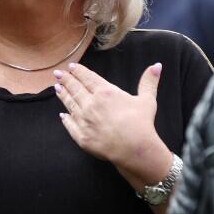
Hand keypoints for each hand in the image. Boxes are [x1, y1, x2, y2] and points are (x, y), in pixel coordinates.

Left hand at [54, 62, 168, 179]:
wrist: (134, 149)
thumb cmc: (141, 123)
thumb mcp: (147, 100)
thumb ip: (149, 82)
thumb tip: (157, 65)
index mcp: (105, 92)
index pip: (88, 78)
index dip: (79, 71)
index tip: (72, 67)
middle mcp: (91, 104)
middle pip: (75, 89)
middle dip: (66, 80)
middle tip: (58, 73)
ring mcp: (84, 120)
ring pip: (70, 104)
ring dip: (63, 95)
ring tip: (56, 88)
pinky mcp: (81, 136)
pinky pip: (70, 125)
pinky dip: (65, 118)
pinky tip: (62, 114)